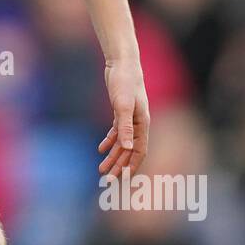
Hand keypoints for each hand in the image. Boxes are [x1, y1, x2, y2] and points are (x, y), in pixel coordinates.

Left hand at [98, 55, 148, 179]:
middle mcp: (138, 124)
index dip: (131, 166)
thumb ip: (125, 127)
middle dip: (119, 166)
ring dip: (112, 156)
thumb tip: (127, 148)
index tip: (122, 179)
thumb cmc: (125, 82)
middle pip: (129, 151)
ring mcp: (130, 118)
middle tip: (107, 180)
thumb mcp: (123, 105)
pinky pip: (117, 132)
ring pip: (122, 143)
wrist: (122, 63)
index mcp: (143, 124)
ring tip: (101, 169)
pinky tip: (101, 149)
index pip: (139, 151)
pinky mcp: (121, 112)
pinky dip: (109, 141)